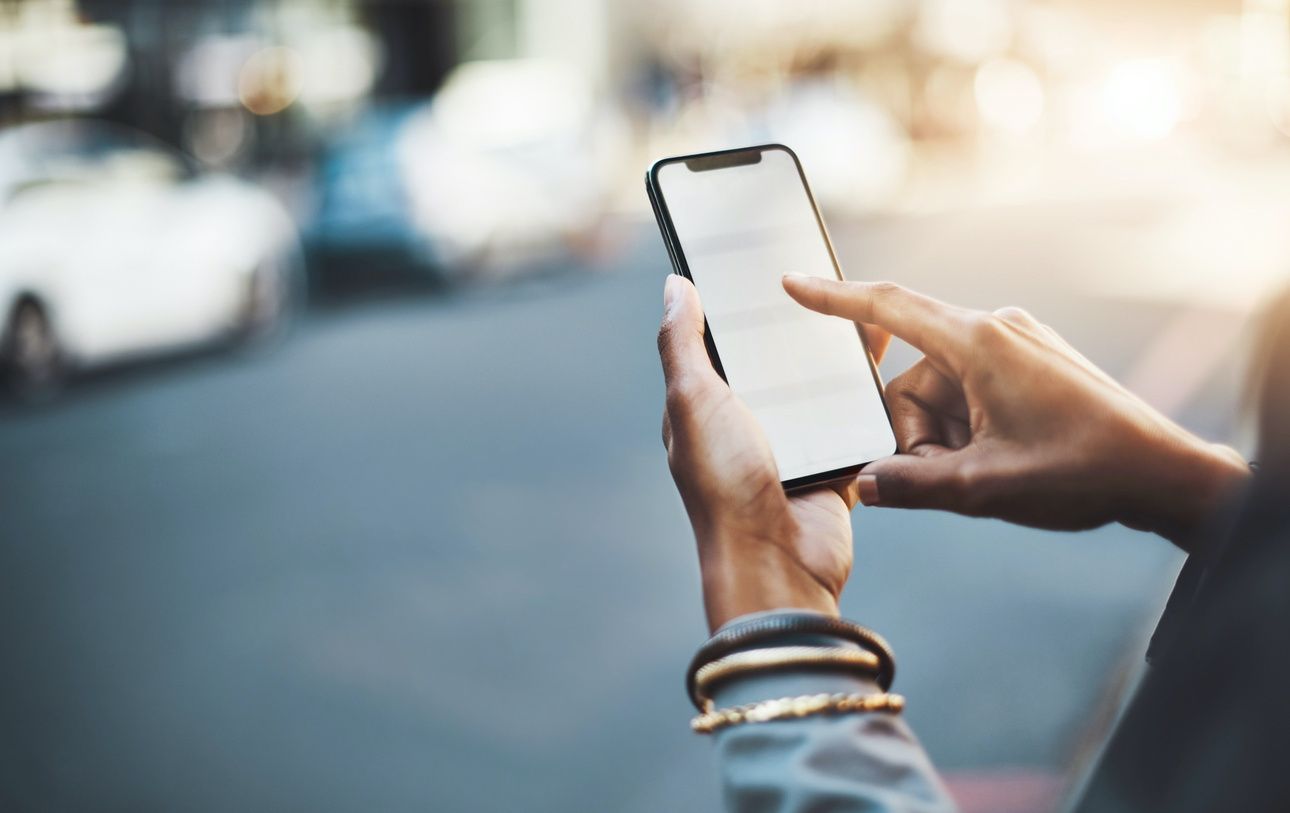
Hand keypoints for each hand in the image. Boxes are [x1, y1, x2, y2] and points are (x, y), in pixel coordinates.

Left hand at [658, 275, 887, 630]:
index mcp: (705, 408)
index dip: (740, 305)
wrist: (776, 561)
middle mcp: (746, 425)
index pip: (721, 342)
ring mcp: (791, 447)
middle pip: (777, 362)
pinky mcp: (832, 466)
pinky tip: (886, 365)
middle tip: (829, 276)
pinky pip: (854, 422)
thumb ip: (682, 344)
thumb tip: (675, 285)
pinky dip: (869, 399)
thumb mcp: (693, 401)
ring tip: (866, 310)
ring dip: (838, 357)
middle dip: (799, 325)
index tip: (765, 261)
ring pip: (820, 388)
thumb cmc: (724, 484)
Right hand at [782, 275, 1250, 550]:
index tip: (793, 284)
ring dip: (945, 436)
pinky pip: (971, 388)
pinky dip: (969, 426)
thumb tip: (864, 485)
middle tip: (952, 477)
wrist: (1164, 475)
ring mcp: (1017, 343)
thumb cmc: (1084, 472)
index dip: (833, 298)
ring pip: (941, 389)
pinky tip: (1001, 457)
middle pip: (912, 378)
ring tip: (986, 472)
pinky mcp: (1032, 360)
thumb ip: (911, 485)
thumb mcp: (984, 488)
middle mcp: (996, 330)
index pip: (888, 308)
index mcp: (978, 343)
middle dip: (916, 432)